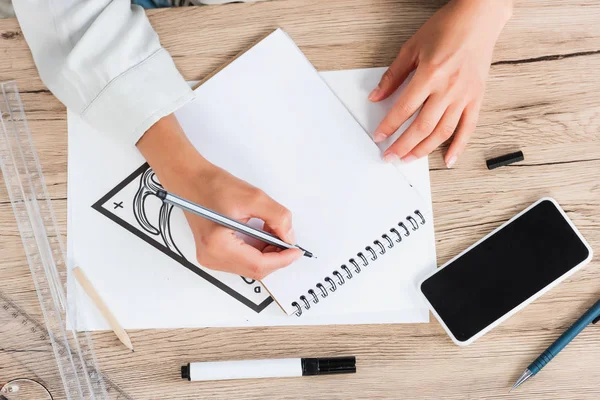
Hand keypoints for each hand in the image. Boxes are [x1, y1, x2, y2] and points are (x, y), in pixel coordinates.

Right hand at [137, 114, 301, 279]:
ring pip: (249, 267)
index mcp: (218, 246)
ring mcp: (210, 257)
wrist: (190, 180)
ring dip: (267, 254)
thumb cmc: (212, 185)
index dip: (282, 259)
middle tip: (287, 239)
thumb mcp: (253, 197)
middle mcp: (211, 257)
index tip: (296, 251)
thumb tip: (289, 236)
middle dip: (276, 256)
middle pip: (255, 269)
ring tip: (272, 232)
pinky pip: (241, 260)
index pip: (258, 265)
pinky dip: (256, 251)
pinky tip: (261, 235)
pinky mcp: (212, 253)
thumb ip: (277, 217)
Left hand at [369, 0, 511, 167]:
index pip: (404, 109)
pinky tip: (447, 160)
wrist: (479, 18)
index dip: (389, 127)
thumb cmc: (446, 28)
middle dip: (403, 145)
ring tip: (409, 159)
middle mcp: (448, 89)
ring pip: (442, 132)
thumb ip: (393, 76)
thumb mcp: (412, 48)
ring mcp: (465, 96)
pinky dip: (459, 147)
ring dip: (424, 149)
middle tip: (390, 156)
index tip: (379, 138)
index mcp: (430, 75)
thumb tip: (376, 97)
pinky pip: (468, 128)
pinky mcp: (477, 98)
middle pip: (422, 127)